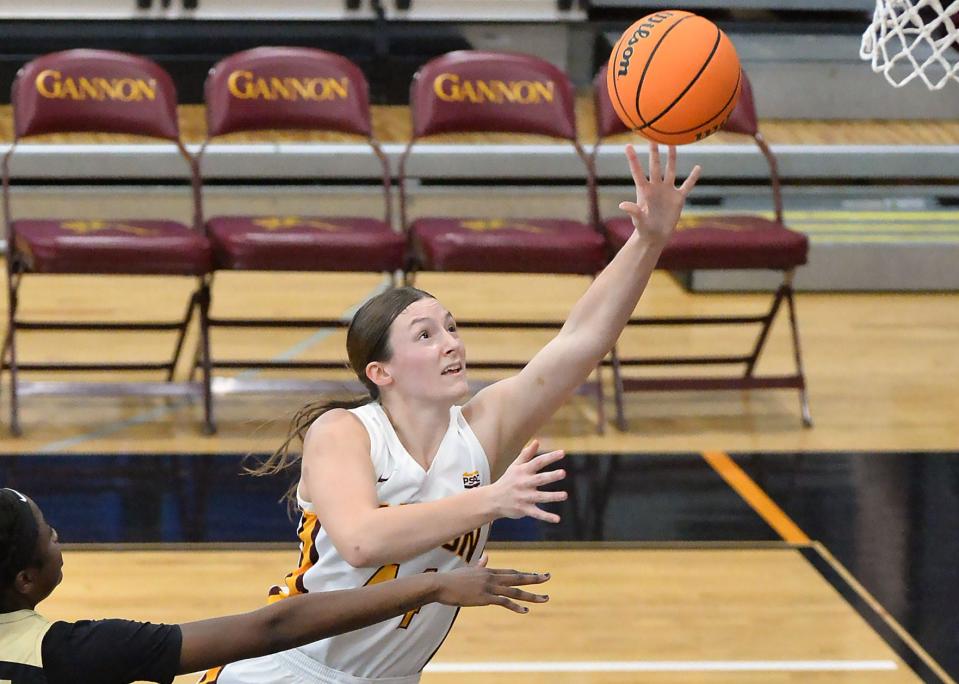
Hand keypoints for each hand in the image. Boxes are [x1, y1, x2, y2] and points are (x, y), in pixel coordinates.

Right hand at [434, 555, 549, 612]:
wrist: (440, 584)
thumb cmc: (451, 579)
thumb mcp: (468, 570)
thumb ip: (479, 565)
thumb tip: (486, 556)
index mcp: (488, 571)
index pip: (511, 572)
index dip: (524, 573)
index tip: (536, 574)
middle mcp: (492, 577)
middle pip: (517, 577)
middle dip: (534, 578)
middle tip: (548, 577)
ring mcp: (489, 587)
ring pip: (515, 590)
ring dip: (532, 594)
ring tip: (545, 598)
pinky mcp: (484, 598)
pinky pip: (504, 601)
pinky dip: (516, 606)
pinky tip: (526, 610)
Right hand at [488, 439, 566, 522]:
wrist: (493, 500)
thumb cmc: (507, 481)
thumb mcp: (515, 466)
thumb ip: (526, 454)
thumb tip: (537, 441)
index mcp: (523, 471)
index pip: (538, 462)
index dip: (550, 457)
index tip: (562, 453)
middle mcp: (524, 484)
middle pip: (540, 479)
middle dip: (551, 476)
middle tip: (563, 473)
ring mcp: (524, 497)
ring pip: (541, 497)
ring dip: (553, 496)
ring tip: (565, 495)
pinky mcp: (524, 509)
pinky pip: (537, 513)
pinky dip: (546, 517)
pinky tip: (557, 519)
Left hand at [619, 144, 700, 243]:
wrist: (655, 236)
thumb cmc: (643, 229)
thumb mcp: (638, 220)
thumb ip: (633, 211)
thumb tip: (622, 205)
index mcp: (644, 191)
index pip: (638, 172)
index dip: (633, 159)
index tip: (627, 145)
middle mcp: (656, 187)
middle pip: (655, 166)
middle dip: (654, 152)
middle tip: (653, 136)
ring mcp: (667, 191)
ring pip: (670, 170)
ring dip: (672, 158)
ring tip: (673, 144)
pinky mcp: (678, 198)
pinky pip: (687, 185)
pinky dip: (693, 177)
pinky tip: (698, 167)